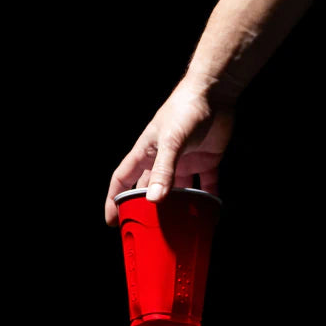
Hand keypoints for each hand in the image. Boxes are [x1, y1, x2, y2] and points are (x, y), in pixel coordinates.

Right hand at [105, 82, 235, 225]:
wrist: (214, 93)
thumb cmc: (185, 110)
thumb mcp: (171, 142)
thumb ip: (163, 171)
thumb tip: (154, 200)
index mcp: (146, 152)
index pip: (123, 179)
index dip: (114, 199)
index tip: (112, 221)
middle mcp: (162, 159)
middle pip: (149, 188)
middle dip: (145, 209)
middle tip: (145, 232)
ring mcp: (184, 161)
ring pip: (178, 192)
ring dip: (178, 209)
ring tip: (180, 230)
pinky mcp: (205, 161)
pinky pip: (205, 186)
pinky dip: (208, 200)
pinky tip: (211, 215)